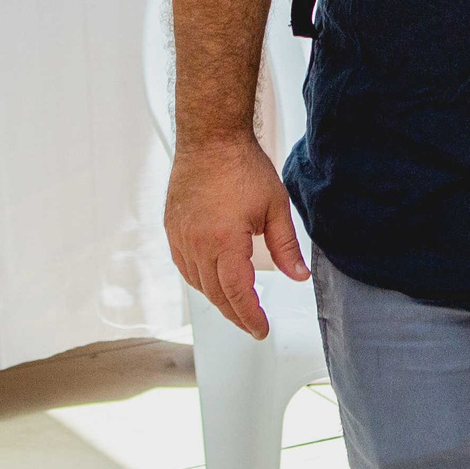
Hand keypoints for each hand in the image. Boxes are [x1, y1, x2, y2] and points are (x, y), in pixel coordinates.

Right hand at [165, 131, 309, 337]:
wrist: (211, 139)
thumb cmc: (242, 166)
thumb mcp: (275, 206)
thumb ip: (286, 246)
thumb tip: (297, 275)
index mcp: (224, 240)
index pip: (236, 293)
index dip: (250, 316)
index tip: (261, 329)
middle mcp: (196, 243)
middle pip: (215, 293)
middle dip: (236, 313)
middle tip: (253, 323)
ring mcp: (180, 237)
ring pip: (198, 283)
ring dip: (217, 298)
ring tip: (237, 305)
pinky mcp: (172, 229)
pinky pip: (185, 266)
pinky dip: (200, 279)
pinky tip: (213, 280)